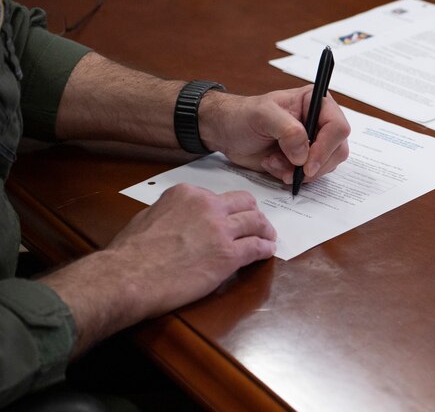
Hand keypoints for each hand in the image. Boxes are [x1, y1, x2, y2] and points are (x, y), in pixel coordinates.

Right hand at [42, 184, 275, 355]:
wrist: (129, 276)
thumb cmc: (130, 252)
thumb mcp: (149, 216)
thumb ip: (171, 212)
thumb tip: (178, 219)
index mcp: (188, 194)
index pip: (217, 197)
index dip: (226, 209)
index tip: (229, 218)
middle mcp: (208, 206)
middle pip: (244, 203)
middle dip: (253, 212)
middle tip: (257, 224)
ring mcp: (221, 230)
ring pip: (256, 222)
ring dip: (265, 230)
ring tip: (268, 237)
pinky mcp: (229, 255)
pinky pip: (257, 247)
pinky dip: (265, 249)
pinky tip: (267, 252)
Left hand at [199, 86, 350, 184]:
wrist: (227, 133)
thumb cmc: (242, 116)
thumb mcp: (262, 115)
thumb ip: (287, 130)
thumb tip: (304, 154)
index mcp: (316, 102)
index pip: (338, 127)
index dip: (326, 148)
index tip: (307, 164)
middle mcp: (320, 122)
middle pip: (337, 150)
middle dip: (313, 164)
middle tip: (292, 169)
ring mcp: (314, 143)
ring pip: (326, 166)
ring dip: (298, 171)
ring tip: (274, 161)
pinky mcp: (305, 160)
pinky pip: (311, 176)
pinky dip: (291, 176)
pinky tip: (273, 165)